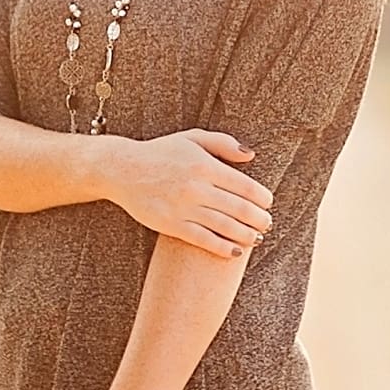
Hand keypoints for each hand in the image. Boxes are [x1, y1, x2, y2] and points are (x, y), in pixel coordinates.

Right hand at [106, 128, 274, 258]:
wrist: (122, 169)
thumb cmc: (161, 153)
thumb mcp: (192, 138)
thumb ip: (223, 143)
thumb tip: (251, 156)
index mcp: (205, 165)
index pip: (245, 186)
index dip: (262, 198)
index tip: (268, 203)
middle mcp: (196, 187)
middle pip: (239, 209)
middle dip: (259, 219)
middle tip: (266, 224)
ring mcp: (183, 207)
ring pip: (224, 226)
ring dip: (246, 235)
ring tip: (256, 239)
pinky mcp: (171, 224)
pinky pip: (203, 240)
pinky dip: (222, 248)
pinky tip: (234, 251)